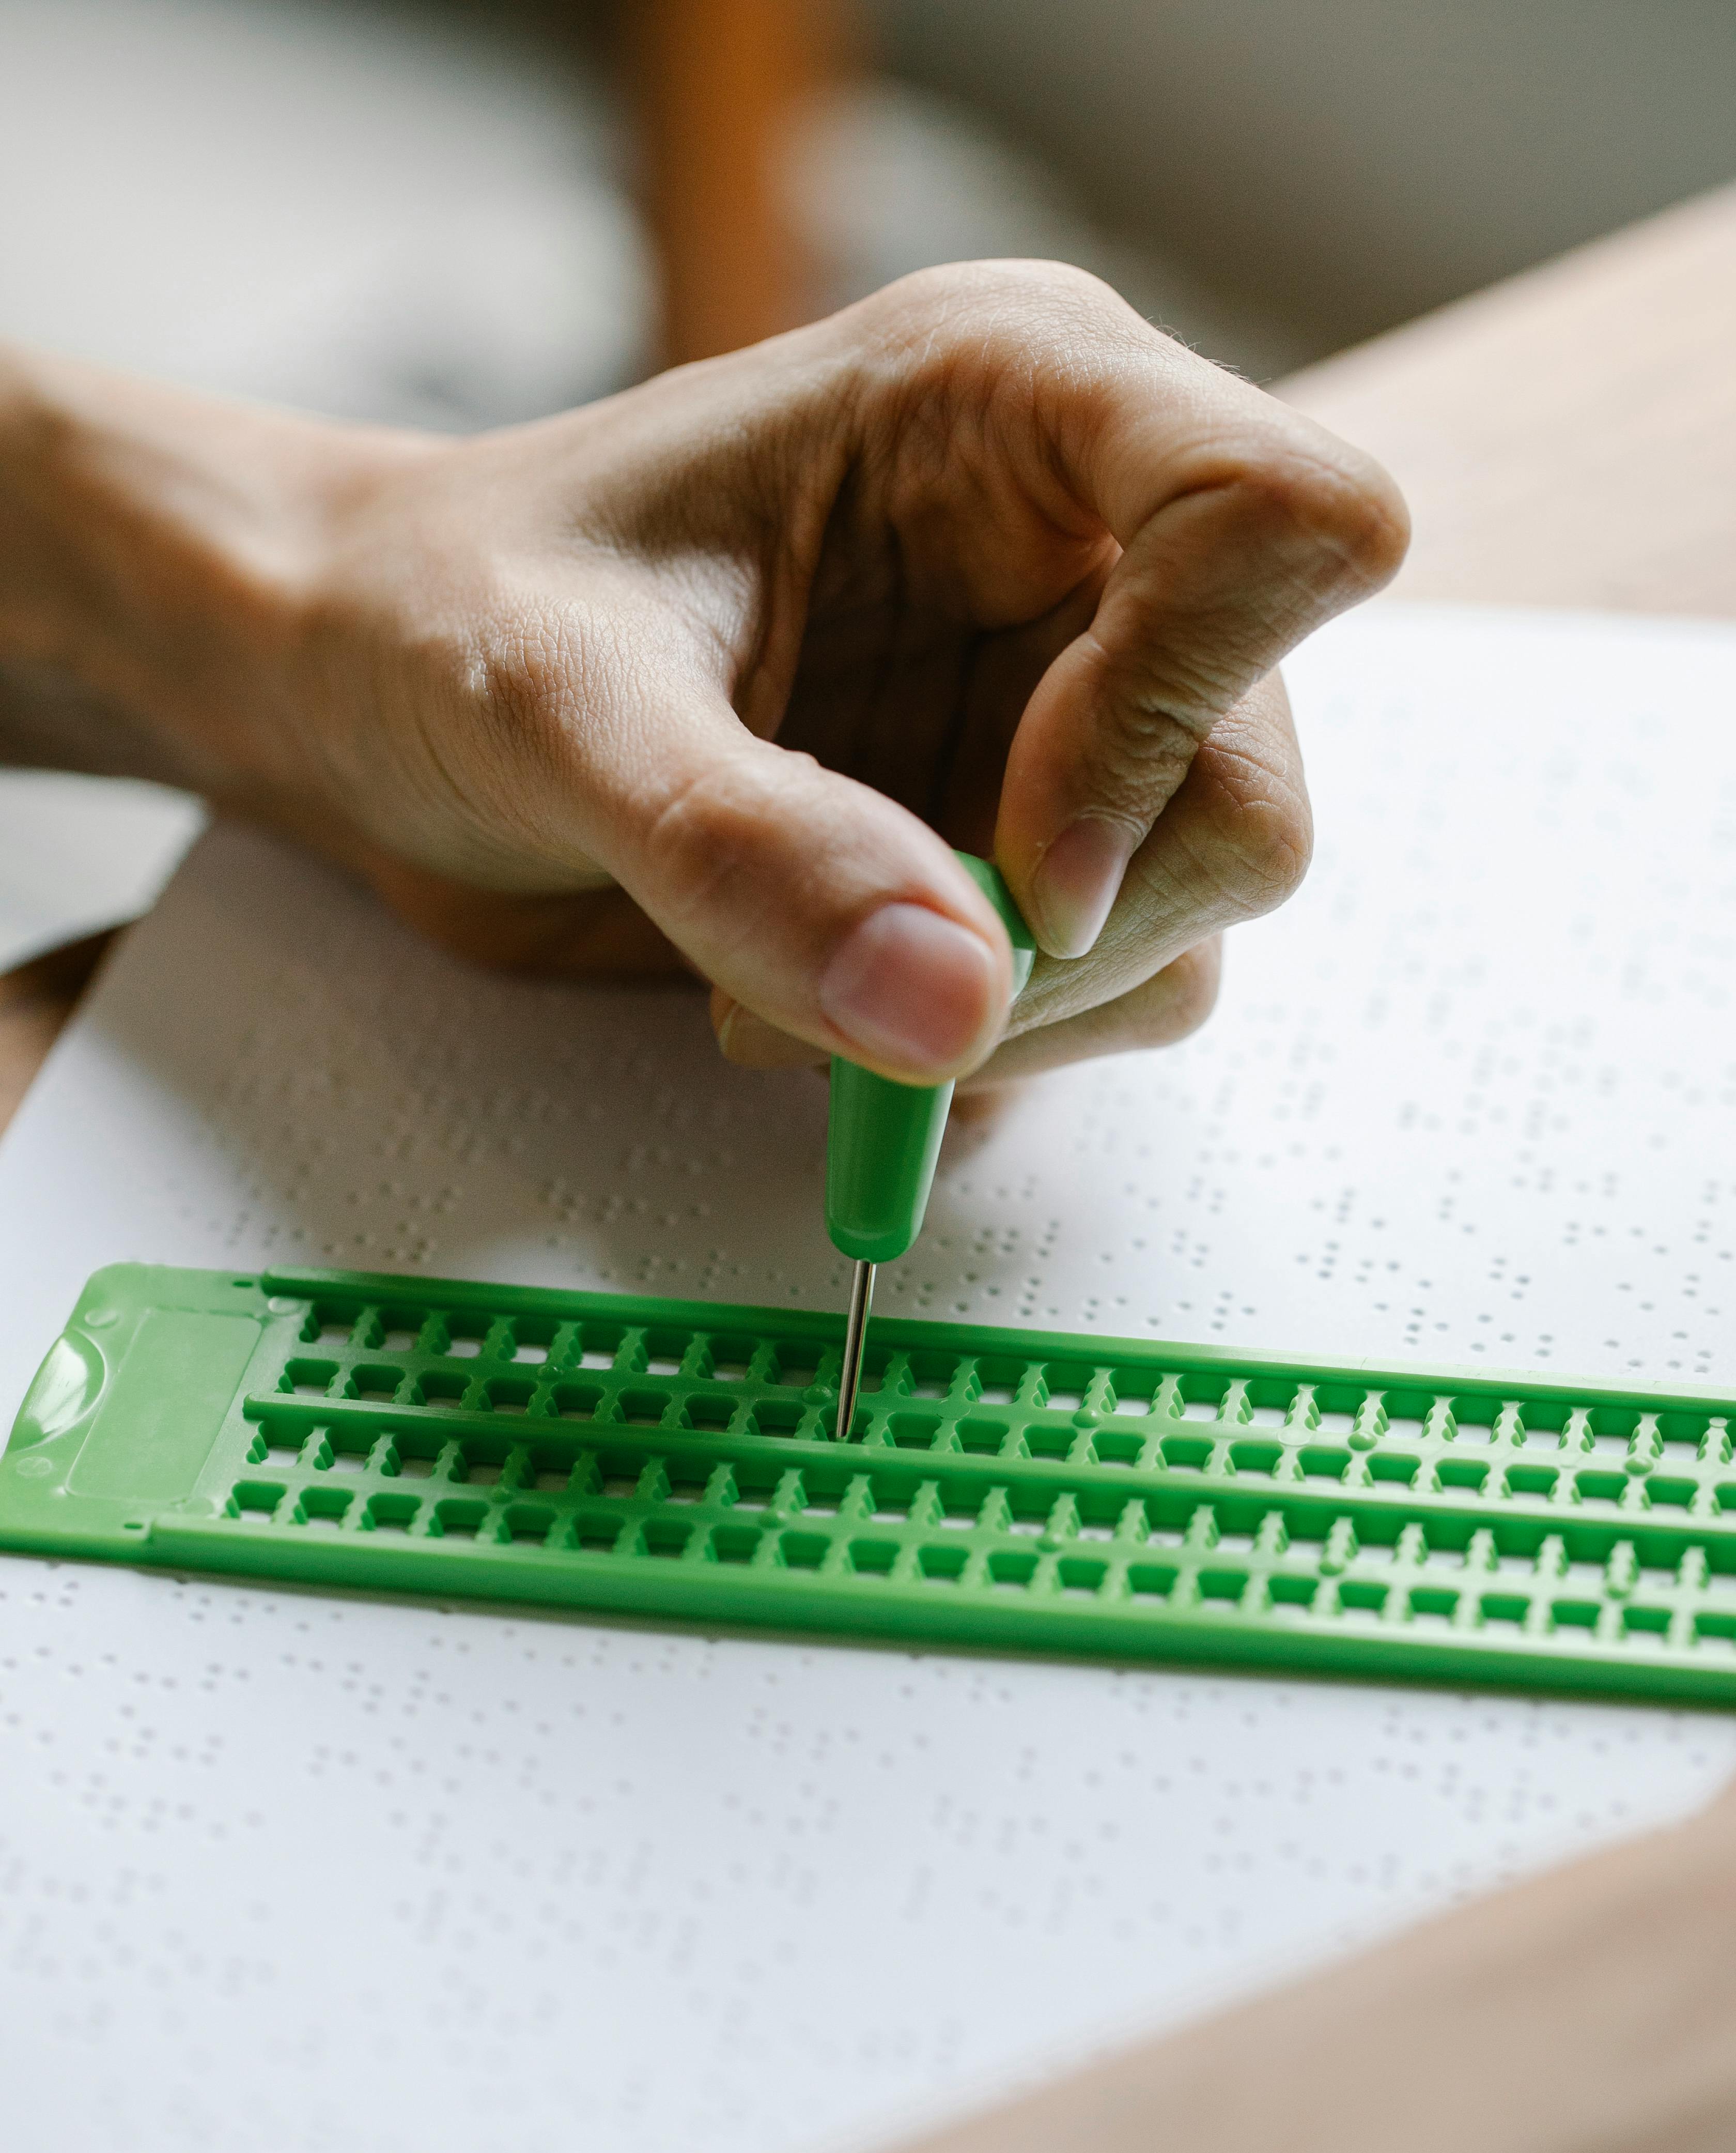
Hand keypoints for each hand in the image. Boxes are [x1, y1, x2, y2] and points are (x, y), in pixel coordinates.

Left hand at [0, 266, 1405, 1082]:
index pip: (1286, 523)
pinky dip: (958, 1052)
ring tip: (767, 986)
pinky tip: (803, 1012)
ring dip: (986, 1015)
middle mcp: (1080, 559)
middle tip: (851, 969)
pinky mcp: (1013, 848)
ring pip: (1185, 926)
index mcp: (1015, 409)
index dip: (1181, 713)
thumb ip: (750, 846)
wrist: (369, 699)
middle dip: (1058, 936)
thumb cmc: (443, 613)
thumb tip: (953, 1005)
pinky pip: (1095, 999)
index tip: (1023, 860)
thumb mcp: (564, 703)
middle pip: (1245, 793)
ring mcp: (1061, 719)